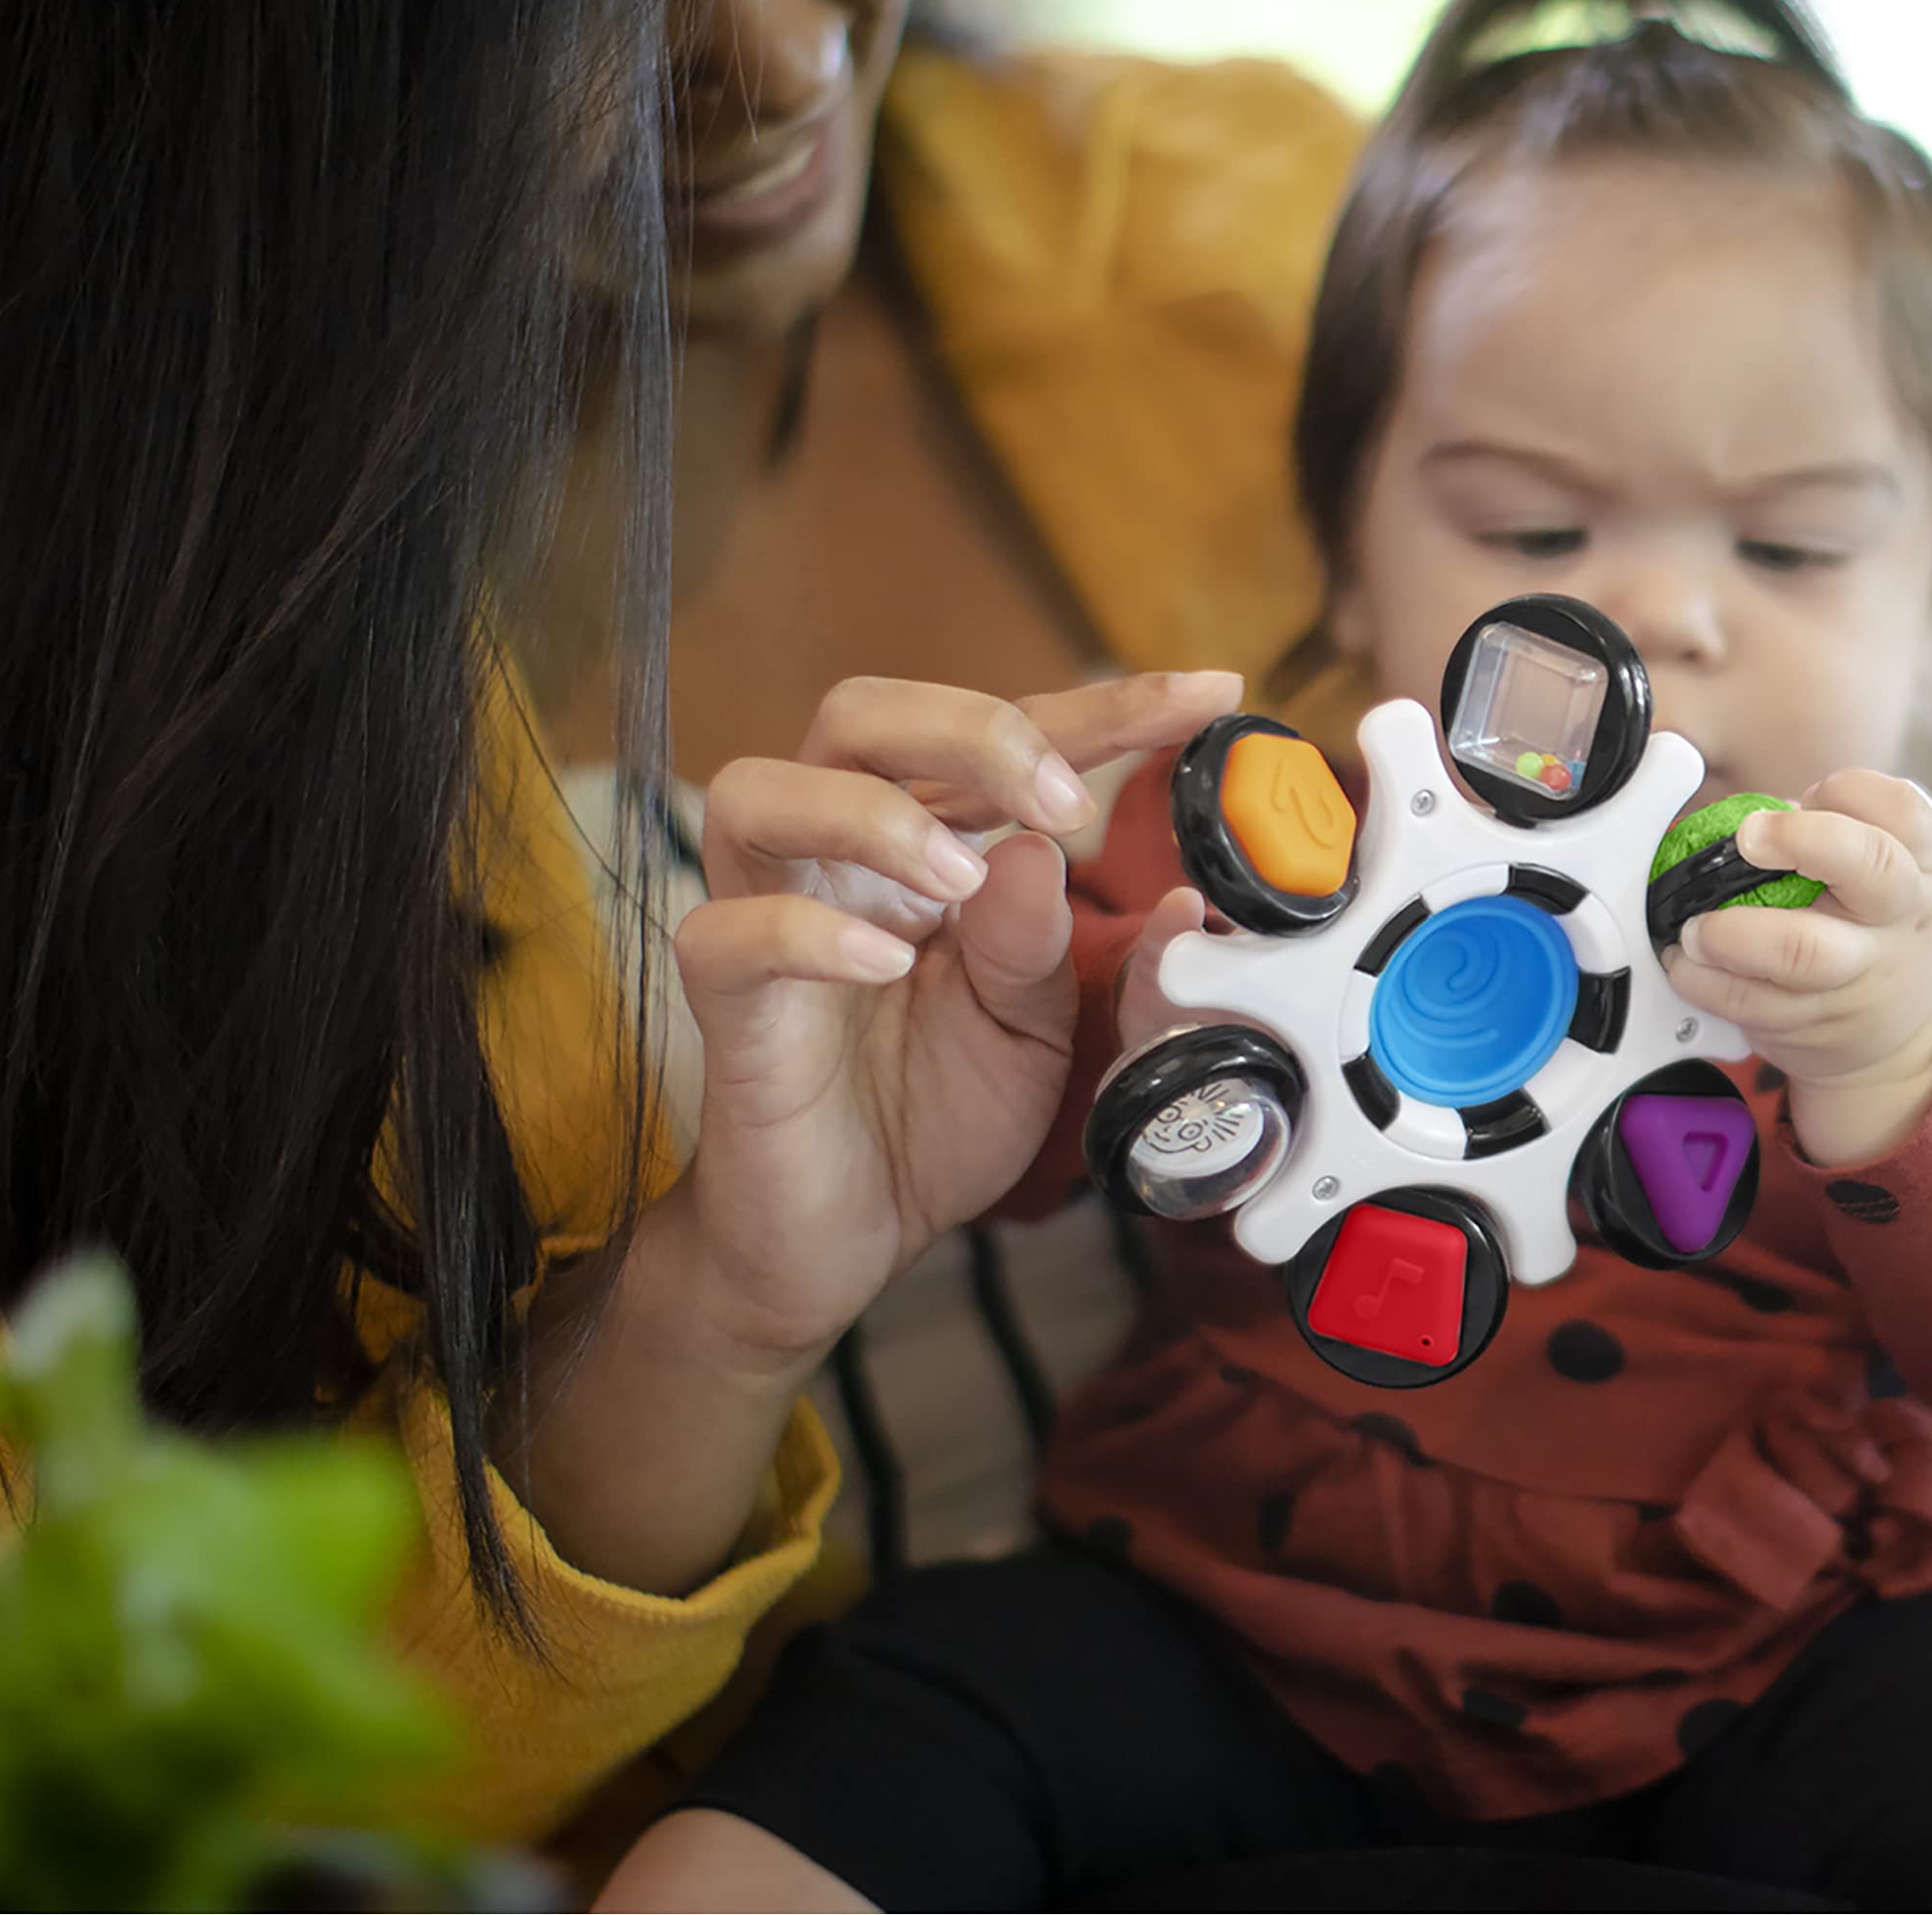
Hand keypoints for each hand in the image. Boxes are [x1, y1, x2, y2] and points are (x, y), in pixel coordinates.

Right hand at [661, 669, 1242, 1376]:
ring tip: (958, 879)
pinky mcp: (724, 999)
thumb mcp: (1036, 1031)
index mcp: (926, 839)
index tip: (1207, 695)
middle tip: (1062, 805)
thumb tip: (1055, 853)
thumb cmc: (934, 1113)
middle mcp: (838, 852)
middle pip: (861, 714)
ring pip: (763, 790)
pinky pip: (731, 932)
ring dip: (876, 816)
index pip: (1003, 741)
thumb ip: (1052, 945)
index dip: (1105, 709)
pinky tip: (884, 963)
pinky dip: (810, 931)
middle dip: (971, 730)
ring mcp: (769, 912)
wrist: (848, 1236)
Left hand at [1662, 769, 1931, 1168]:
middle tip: (1746, 839)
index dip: (1849, 790)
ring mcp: (1859, 974)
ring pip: (1802, 950)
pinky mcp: (1814, 1022)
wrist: (1909, 1041)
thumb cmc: (1874, 930)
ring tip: (1694, 929)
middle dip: (1800, 840)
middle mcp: (1897, 915)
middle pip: (1870, 864)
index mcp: (1913, 865)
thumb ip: (1824, 834)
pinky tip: (1686, 965)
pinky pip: (1752, 1002)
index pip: (1903, 809)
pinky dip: (1706, 983)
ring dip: (1732, 934)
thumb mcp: (1883, 876)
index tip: (1807, 794)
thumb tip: (1733, 817)